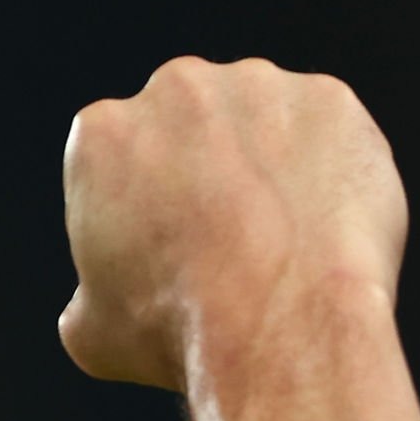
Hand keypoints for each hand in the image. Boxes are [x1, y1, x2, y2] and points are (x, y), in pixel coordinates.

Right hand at [58, 56, 408, 391]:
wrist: (276, 325)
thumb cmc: (179, 331)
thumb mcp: (93, 333)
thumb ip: (90, 294)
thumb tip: (95, 306)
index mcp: (102, 135)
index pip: (117, 157)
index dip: (142, 206)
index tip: (164, 246)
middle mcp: (176, 90)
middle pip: (190, 124)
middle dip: (205, 170)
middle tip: (228, 240)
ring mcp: (259, 87)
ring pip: (263, 122)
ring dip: (269, 165)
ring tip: (283, 240)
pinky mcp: (328, 100)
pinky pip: (327, 133)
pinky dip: (330, 172)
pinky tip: (325, 228)